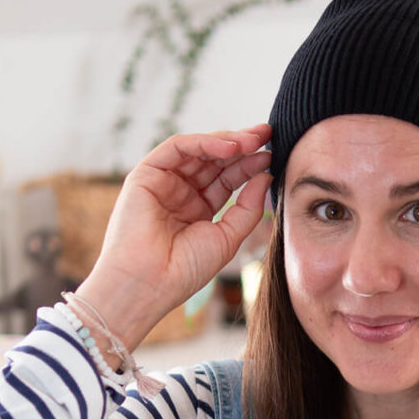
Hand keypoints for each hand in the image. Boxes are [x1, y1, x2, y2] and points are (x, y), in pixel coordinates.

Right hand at [78, 126, 272, 348]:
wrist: (150, 283)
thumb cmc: (186, 269)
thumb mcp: (228, 236)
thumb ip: (248, 206)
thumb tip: (266, 175)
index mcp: (198, 210)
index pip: (228, 179)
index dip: (249, 166)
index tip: (272, 157)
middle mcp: (180, 193)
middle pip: (215, 161)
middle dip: (242, 147)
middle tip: (267, 135)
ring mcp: (163, 183)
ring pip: (198, 151)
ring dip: (227, 141)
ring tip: (254, 140)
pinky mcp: (146, 174)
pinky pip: (177, 148)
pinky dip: (203, 143)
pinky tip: (230, 147)